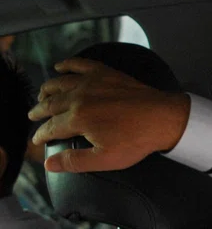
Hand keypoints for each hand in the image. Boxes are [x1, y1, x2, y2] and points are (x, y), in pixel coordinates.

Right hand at [28, 58, 190, 172]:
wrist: (163, 118)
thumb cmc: (136, 141)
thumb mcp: (105, 159)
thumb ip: (75, 161)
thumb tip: (49, 164)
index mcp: (77, 119)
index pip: (50, 128)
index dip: (40, 135)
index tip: (36, 140)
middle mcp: (79, 97)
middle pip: (50, 103)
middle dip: (39, 111)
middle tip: (32, 116)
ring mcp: (92, 82)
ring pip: (60, 83)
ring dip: (47, 89)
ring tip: (42, 95)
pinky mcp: (105, 73)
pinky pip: (80, 64)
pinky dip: (68, 64)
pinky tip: (60, 66)